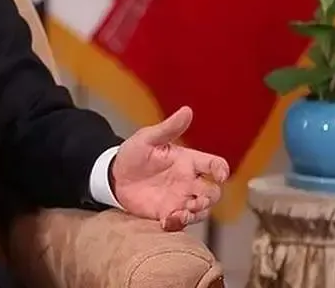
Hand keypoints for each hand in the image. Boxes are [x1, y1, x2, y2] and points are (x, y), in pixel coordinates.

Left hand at [109, 106, 229, 231]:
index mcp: (187, 161)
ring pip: (202, 210)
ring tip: (181, 213)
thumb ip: (168, 128)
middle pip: (214, 192)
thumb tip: (187, 110)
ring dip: (197, 213)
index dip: (221, 170)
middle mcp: (188, 181)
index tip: (219, 176)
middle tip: (195, 200)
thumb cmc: (133, 154)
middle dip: (210, 198)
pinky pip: (182, 222)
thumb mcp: (148, 138)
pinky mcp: (168, 213)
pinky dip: (179, 223)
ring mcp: (179, 198)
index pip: (214, 165)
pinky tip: (167, 221)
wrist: (113, 177)